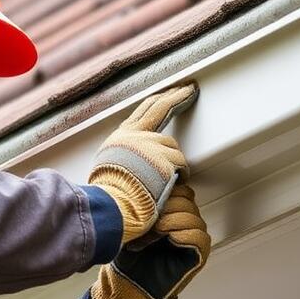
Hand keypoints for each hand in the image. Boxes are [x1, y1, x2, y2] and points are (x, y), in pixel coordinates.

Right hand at [88, 83, 197, 242]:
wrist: (111, 210)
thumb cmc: (109, 198)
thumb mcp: (110, 168)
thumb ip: (125, 156)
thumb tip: (134, 157)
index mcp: (121, 138)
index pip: (144, 111)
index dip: (160, 99)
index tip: (172, 91)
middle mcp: (134, 135)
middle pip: (161, 108)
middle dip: (177, 95)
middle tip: (189, 89)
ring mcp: (150, 145)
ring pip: (174, 148)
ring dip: (174, 163)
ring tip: (164, 182)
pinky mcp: (164, 160)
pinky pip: (182, 167)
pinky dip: (181, 176)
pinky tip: (172, 186)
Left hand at [90, 184, 210, 298]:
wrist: (126, 286)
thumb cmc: (126, 256)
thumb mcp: (132, 222)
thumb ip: (143, 202)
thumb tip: (144, 180)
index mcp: (171, 210)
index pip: (178, 186)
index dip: (162, 189)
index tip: (142, 200)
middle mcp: (184, 222)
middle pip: (186, 196)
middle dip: (163, 204)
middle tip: (142, 222)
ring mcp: (193, 237)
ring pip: (191, 214)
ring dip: (166, 221)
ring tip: (147, 236)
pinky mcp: (198, 255)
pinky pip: (199, 235)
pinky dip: (180, 233)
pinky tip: (163, 238)